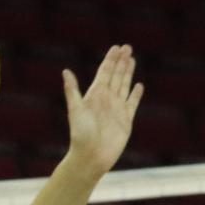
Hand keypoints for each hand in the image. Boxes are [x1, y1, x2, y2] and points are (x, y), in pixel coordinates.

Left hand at [64, 43, 143, 175]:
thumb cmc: (81, 135)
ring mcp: (116, 109)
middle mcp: (106, 100)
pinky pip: (133, 103)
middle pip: (115, 75)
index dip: (110, 59)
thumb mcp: (75, 110)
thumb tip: (65, 71)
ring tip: (132, 59)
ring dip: (128, 72)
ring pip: (124, 85)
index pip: (104, 72)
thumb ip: (72, 90)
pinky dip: (136, 94)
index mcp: (94, 95)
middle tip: (127, 47)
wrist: (91, 157)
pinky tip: (139, 85)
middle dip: (121, 61)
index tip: (116, 47)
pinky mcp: (126, 119)